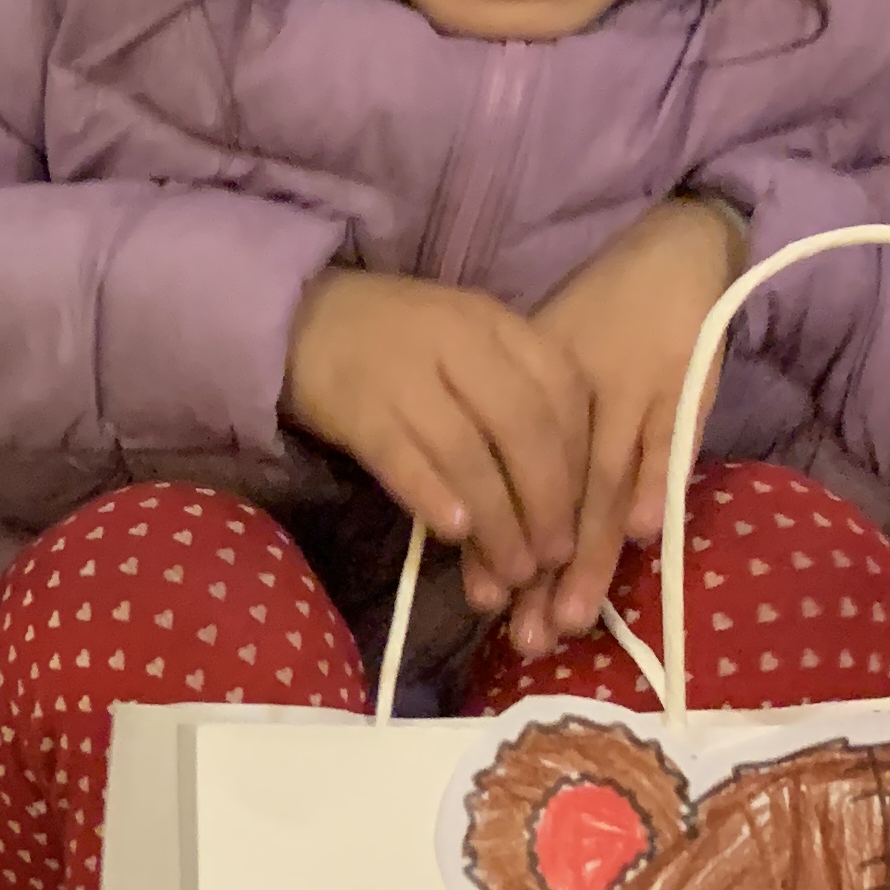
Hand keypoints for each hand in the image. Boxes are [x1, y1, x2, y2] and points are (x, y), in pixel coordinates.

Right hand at [281, 267, 590, 601]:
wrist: (303, 317)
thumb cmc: (401, 344)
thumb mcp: (469, 348)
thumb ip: (515, 400)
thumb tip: (564, 498)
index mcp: (496, 324)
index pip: (562, 391)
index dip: (580, 461)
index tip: (586, 517)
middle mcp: (457, 341)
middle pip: (522, 425)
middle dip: (548, 500)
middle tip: (555, 557)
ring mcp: (403, 372)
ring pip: (467, 451)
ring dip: (497, 519)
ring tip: (513, 572)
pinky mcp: (356, 407)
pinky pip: (402, 458)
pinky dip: (433, 497)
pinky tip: (455, 533)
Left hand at [503, 195, 747, 652]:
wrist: (669, 250)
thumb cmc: (600, 313)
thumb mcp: (544, 365)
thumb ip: (517, 433)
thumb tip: (474, 511)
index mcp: (536, 397)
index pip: (515, 482)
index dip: (501, 542)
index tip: (485, 601)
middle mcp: (579, 401)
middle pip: (558, 497)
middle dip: (543, 572)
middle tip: (526, 637)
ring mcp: (633, 393)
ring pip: (606, 484)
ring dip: (591, 555)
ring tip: (571, 616)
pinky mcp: (684, 383)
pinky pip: (669, 439)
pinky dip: (656, 483)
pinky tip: (643, 534)